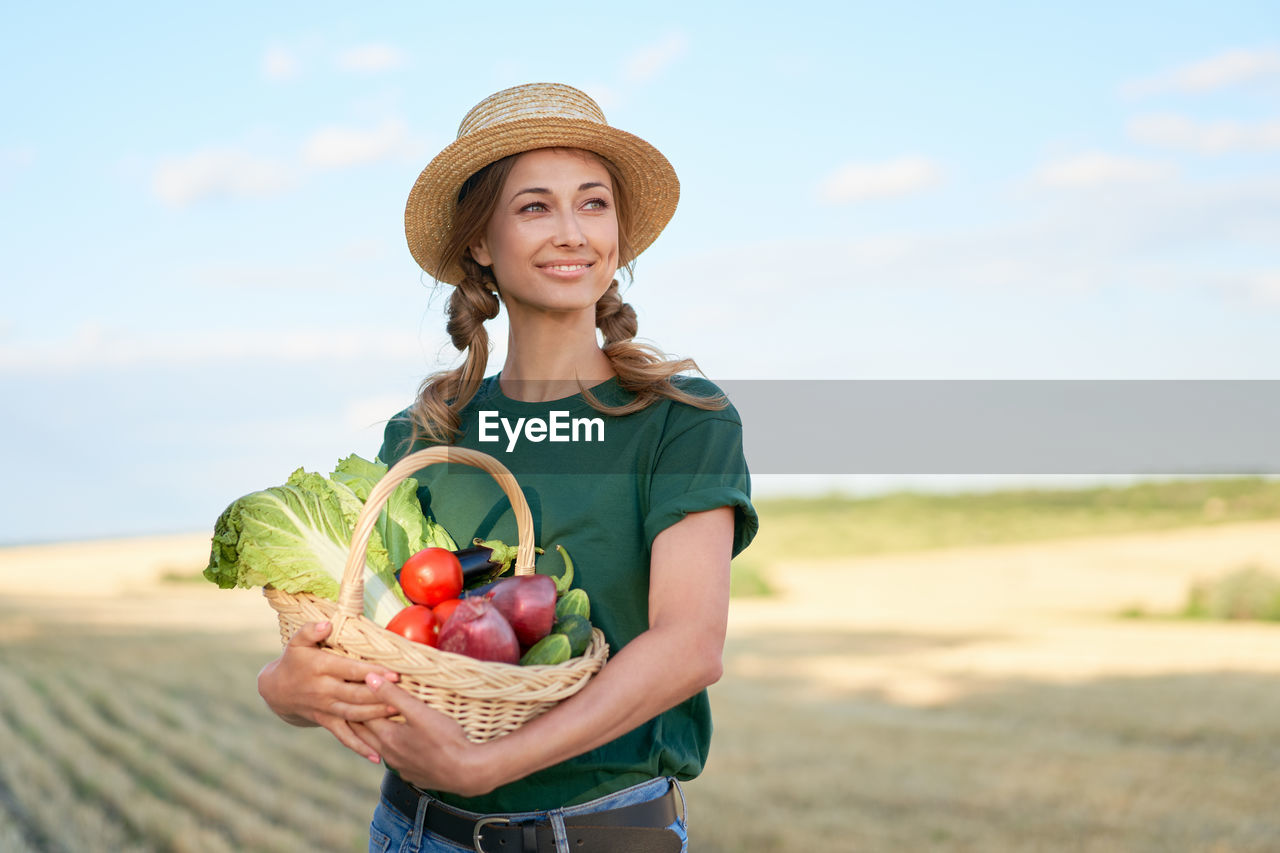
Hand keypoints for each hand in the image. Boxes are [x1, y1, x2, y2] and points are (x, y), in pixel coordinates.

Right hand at [257, 621, 400, 762]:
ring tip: (398, 713)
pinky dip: (360, 747)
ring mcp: (325, 708)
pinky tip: (378, 756)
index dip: (371, 672)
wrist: (276, 690)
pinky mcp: (326, 722)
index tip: (393, 673)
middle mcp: (323, 690)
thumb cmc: (294, 660)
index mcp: (320, 668)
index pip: (349, 670)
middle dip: (380, 695)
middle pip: (355, 694)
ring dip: (376, 716)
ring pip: (354, 714)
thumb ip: (310, 631)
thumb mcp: (296, 642)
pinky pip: (344, 736)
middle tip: (403, 694)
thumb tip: (326, 624)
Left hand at [353, 674, 493, 796]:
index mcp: (387, 737)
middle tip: (358, 702)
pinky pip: (395, 760)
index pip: (361, 715)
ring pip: (378, 748)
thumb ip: (393, 695)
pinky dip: (391, 748)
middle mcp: (389, 754)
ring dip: (375, 733)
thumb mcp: (419, 712)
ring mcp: (400, 767)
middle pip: (364, 734)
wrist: (466, 772)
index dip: (359, 700)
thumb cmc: (445, 739)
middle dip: (360, 717)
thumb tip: (369, 678)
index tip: (359, 687)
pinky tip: (401, 743)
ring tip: (376, 719)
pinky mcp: (412, 775)